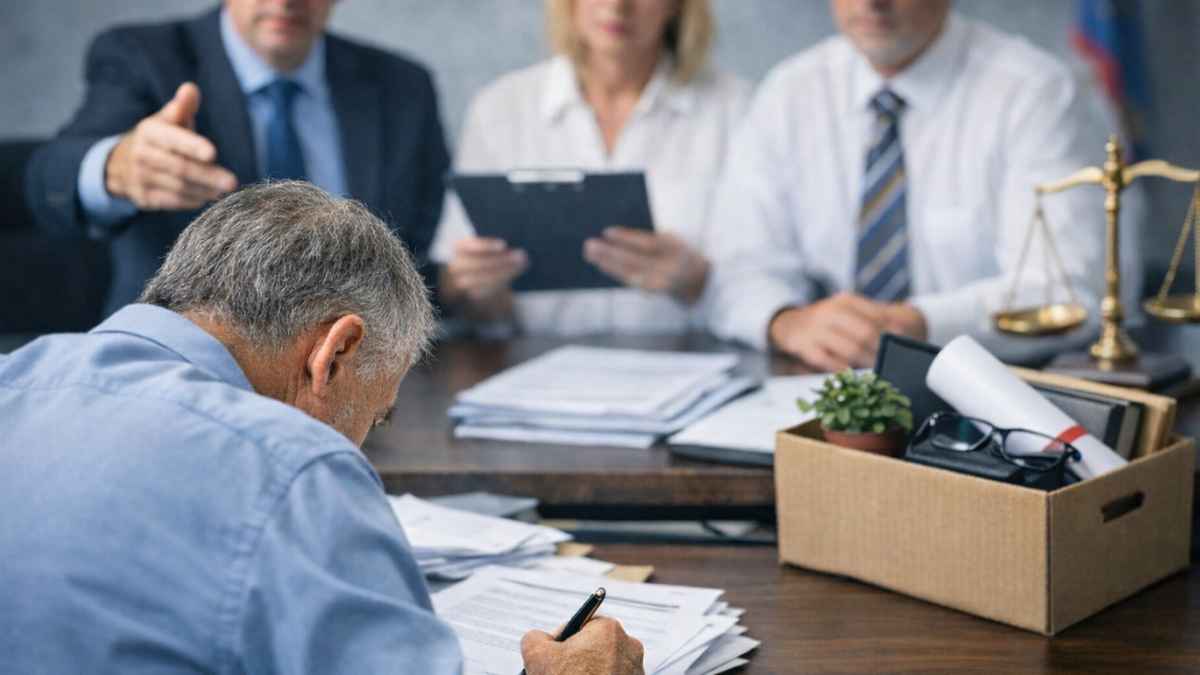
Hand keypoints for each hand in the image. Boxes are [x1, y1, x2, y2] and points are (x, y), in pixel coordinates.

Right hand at [105, 82, 237, 210]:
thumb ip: (182, 106)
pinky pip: (172, 202)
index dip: (192, 146)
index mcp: (149, 131)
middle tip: (232, 182)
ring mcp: (140, 179)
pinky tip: (208, 197)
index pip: (172, 139)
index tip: (212, 153)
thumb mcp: (167, 119)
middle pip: (179, 167)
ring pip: (178, 187)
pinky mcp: (144, 198)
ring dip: (204, 190)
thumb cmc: (159, 138)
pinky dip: (192, 200)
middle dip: (207, 176)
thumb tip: (190, 88)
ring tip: (224, 190)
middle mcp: (142, 155)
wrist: (120, 164)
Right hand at [441, 236, 526, 316]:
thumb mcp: (492, 247)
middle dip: (501, 260)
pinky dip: (503, 280)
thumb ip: (501, 246)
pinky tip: (514, 273)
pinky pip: (488, 289)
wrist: (484, 276)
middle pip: (478, 263)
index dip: (486, 245)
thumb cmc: (490, 254)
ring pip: (483, 278)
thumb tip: (519, 251)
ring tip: (521, 264)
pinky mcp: (474, 293)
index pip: (469, 245)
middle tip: (520, 256)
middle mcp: (458, 265)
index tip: (504, 245)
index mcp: (460, 248)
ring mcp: (463, 281)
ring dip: (504, 271)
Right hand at [521, 617, 644, 674]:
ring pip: (604, 667)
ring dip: (589, 674)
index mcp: (609, 629)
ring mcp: (636, 671)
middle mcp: (629, 647)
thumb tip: (539, 639)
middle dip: (576, 660)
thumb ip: (535, 638)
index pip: (580, 626)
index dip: (562, 642)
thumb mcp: (537, 655)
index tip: (554, 659)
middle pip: (594, 647)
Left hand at [583, 227, 709, 303]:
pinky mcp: (651, 290)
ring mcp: (659, 281)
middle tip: (590, 244)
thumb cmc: (678, 252)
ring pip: (628, 272)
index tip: (607, 231)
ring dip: (607, 262)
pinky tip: (601, 264)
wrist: (697, 280)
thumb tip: (616, 234)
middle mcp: (668, 268)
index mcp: (675, 249)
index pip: (647, 244)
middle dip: (610, 252)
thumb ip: (651, 238)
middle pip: (634, 260)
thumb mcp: (672, 241)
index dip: (626, 238)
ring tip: (590, 253)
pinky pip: (629, 279)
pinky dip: (614, 271)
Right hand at [769, 293, 927, 370]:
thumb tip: (901, 330)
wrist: (790, 324)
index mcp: (845, 301)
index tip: (904, 342)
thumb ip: (872, 317)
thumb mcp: (847, 310)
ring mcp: (817, 329)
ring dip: (866, 362)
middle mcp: (831, 312)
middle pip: (866, 333)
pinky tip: (853, 373)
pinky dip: (843, 369)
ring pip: (849, 349)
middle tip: (892, 360)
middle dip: (882, 350)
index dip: (893, 331)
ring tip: (877, 369)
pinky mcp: (805, 346)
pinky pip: (828, 361)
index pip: (877, 316)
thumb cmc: (827, 321)